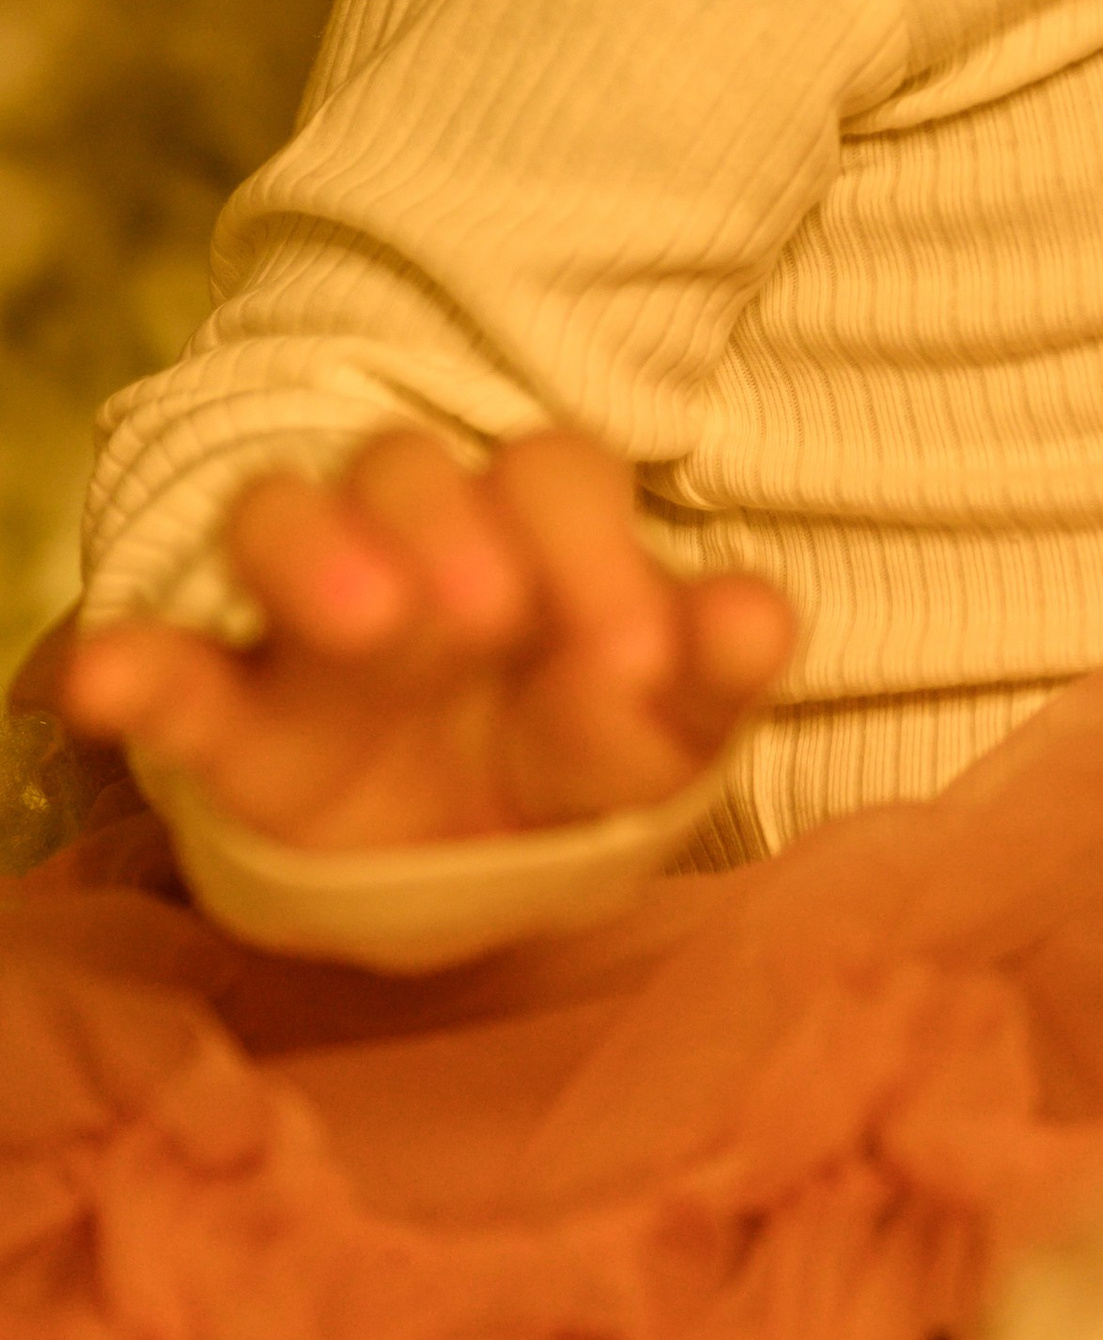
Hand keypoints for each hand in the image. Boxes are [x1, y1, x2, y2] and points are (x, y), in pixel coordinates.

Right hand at [54, 426, 797, 851]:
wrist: (482, 868)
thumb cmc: (582, 754)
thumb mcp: (664, 726)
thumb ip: (714, 668)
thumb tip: (760, 617)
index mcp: (534, 532)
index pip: (553, 476)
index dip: (596, 548)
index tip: (637, 660)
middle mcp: (415, 547)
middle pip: (410, 471)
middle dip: (447, 526)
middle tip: (490, 618)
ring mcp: (311, 625)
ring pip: (284, 522)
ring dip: (311, 552)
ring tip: (363, 624)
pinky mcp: (230, 721)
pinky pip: (171, 667)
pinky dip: (136, 665)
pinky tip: (106, 684)